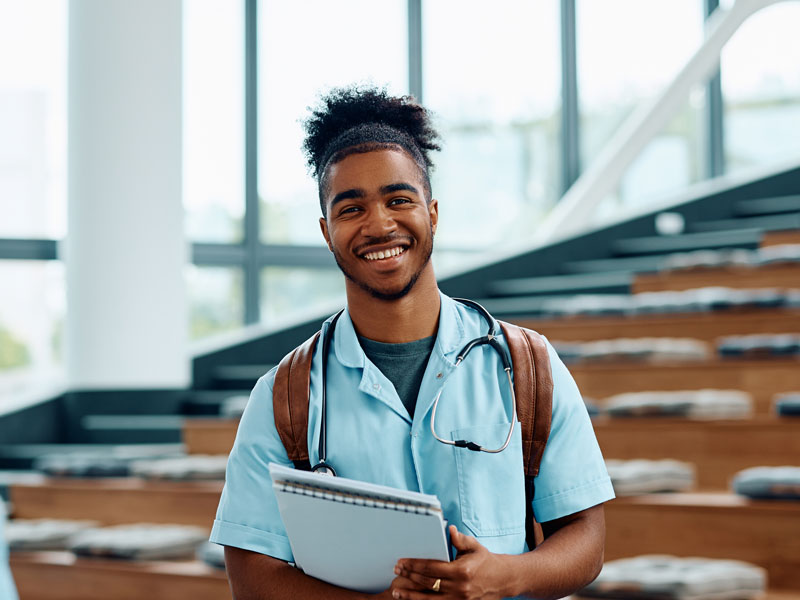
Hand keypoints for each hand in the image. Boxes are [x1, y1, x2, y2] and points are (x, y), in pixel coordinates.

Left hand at [389, 525, 507, 599]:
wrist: (502, 580)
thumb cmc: (485, 560)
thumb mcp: (474, 547)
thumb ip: (460, 539)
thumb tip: (450, 530)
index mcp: (461, 571)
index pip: (432, 567)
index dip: (414, 564)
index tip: (401, 562)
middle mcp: (459, 587)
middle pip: (427, 582)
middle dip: (409, 576)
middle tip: (395, 571)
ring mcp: (459, 599)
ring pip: (429, 599)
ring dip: (410, 595)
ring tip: (396, 591)